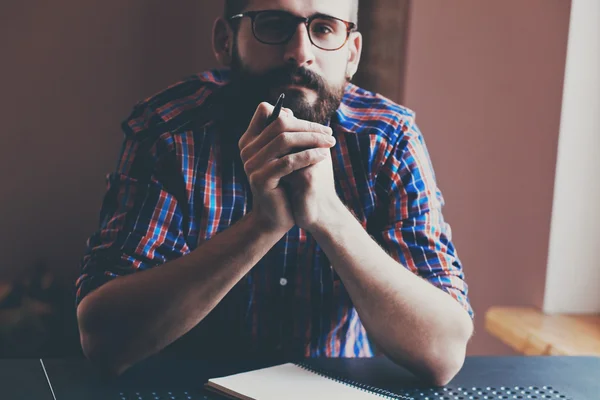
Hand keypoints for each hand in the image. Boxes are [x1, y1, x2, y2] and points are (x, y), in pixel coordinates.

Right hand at [238, 103, 335, 233]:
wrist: (277, 216)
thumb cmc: (284, 184)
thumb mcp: (284, 156)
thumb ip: (284, 136)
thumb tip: (289, 111)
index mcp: (250, 140)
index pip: (264, 110)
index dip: (290, 113)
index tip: (313, 125)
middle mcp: (247, 149)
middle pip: (280, 123)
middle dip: (308, 126)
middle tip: (329, 133)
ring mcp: (251, 164)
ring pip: (284, 140)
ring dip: (312, 139)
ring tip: (330, 143)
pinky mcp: (260, 179)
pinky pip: (288, 161)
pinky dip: (309, 155)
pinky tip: (324, 156)